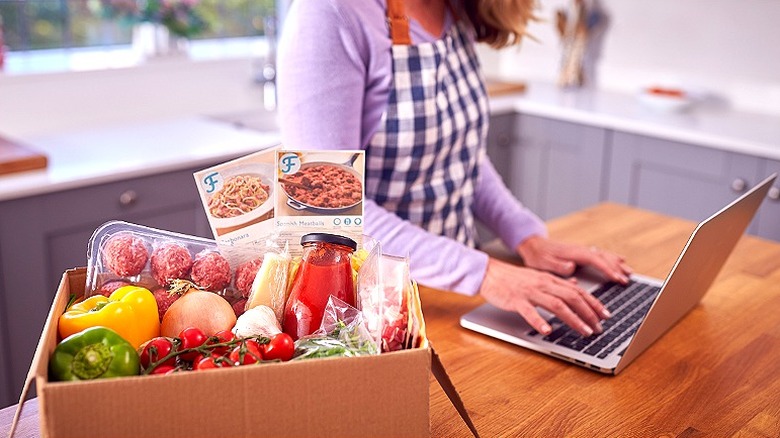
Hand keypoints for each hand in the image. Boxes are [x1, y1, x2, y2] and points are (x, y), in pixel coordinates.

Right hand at [479, 257, 610, 336]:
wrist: (490, 273)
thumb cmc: (513, 278)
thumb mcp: (538, 276)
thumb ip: (557, 282)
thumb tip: (575, 285)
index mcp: (550, 279)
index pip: (578, 291)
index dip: (594, 303)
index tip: (605, 315)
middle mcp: (543, 284)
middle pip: (572, 297)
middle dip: (589, 313)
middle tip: (599, 328)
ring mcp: (530, 292)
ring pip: (557, 305)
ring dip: (574, 319)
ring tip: (584, 332)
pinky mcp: (516, 300)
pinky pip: (529, 311)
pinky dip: (539, 321)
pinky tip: (548, 331)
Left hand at [517, 236, 631, 283]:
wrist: (533, 245)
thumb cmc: (537, 256)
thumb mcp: (543, 263)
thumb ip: (558, 265)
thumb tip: (572, 266)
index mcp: (574, 253)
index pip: (595, 260)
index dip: (608, 270)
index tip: (618, 278)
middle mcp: (580, 249)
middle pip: (603, 257)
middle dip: (616, 268)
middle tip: (627, 280)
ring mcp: (582, 250)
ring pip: (604, 255)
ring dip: (617, 263)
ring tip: (629, 272)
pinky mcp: (581, 252)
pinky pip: (600, 254)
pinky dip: (612, 258)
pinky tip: (620, 261)